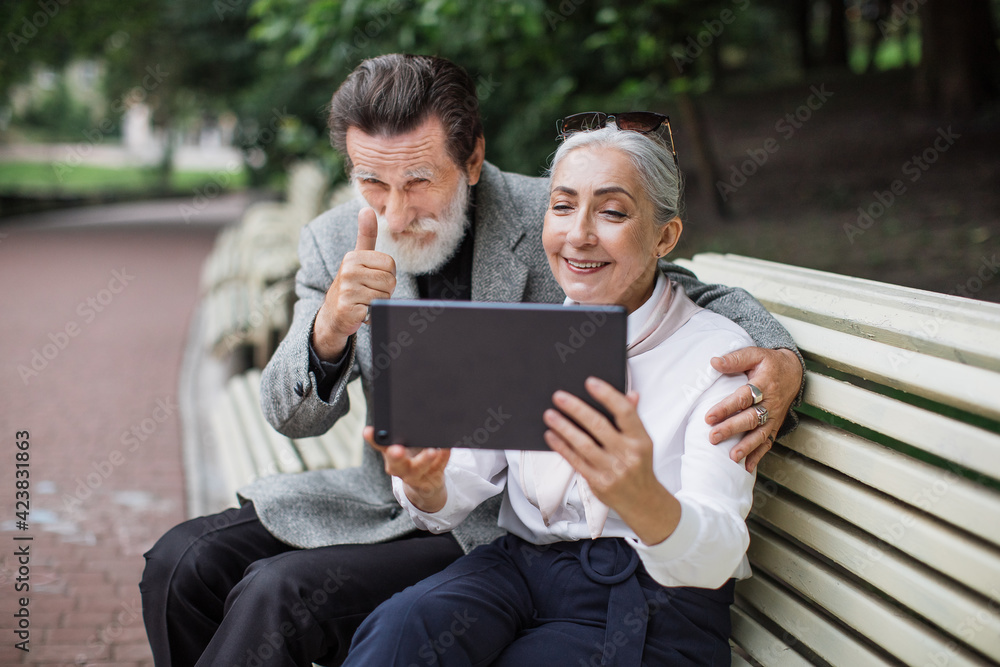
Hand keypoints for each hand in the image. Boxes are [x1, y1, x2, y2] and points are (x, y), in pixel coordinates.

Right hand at [313, 208, 395, 359]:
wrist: (333, 315)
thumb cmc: (352, 285)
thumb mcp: (357, 259)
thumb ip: (366, 235)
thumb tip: (366, 208)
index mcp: (353, 257)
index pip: (390, 264)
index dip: (387, 275)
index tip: (373, 279)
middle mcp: (348, 271)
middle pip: (390, 280)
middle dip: (384, 290)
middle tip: (368, 292)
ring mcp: (346, 289)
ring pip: (384, 296)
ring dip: (378, 302)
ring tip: (363, 301)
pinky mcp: (347, 308)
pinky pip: (375, 309)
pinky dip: (371, 315)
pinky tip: (360, 312)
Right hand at [363, 426, 449, 512]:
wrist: (425, 483)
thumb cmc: (411, 459)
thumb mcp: (402, 446)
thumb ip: (397, 433)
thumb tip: (396, 410)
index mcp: (390, 457)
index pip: (379, 446)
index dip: (372, 439)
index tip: (368, 430)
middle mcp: (400, 468)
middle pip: (396, 463)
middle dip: (395, 456)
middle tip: (397, 449)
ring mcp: (416, 476)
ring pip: (418, 469)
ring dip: (424, 460)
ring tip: (431, 451)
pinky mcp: (433, 478)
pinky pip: (438, 468)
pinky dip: (443, 458)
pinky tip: (445, 449)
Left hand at [542, 377, 679, 545]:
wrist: (643, 501)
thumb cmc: (639, 466)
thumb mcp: (642, 442)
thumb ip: (632, 418)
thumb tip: (631, 393)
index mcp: (641, 440)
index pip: (625, 412)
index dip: (608, 395)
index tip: (590, 382)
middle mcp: (628, 454)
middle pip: (599, 426)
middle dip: (576, 409)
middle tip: (559, 396)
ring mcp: (612, 470)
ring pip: (583, 444)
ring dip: (564, 428)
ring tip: (550, 414)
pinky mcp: (598, 482)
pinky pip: (576, 461)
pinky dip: (561, 447)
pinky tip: (551, 435)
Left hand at [705, 347, 802, 471]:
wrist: (793, 372)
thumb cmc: (769, 363)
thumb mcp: (755, 354)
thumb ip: (735, 359)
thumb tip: (714, 362)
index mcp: (764, 384)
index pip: (743, 397)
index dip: (726, 407)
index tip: (709, 417)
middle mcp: (771, 403)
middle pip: (751, 418)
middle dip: (732, 429)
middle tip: (713, 437)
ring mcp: (774, 417)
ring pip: (760, 434)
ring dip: (746, 447)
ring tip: (732, 457)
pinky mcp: (775, 426)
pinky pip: (768, 443)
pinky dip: (758, 456)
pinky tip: (747, 467)